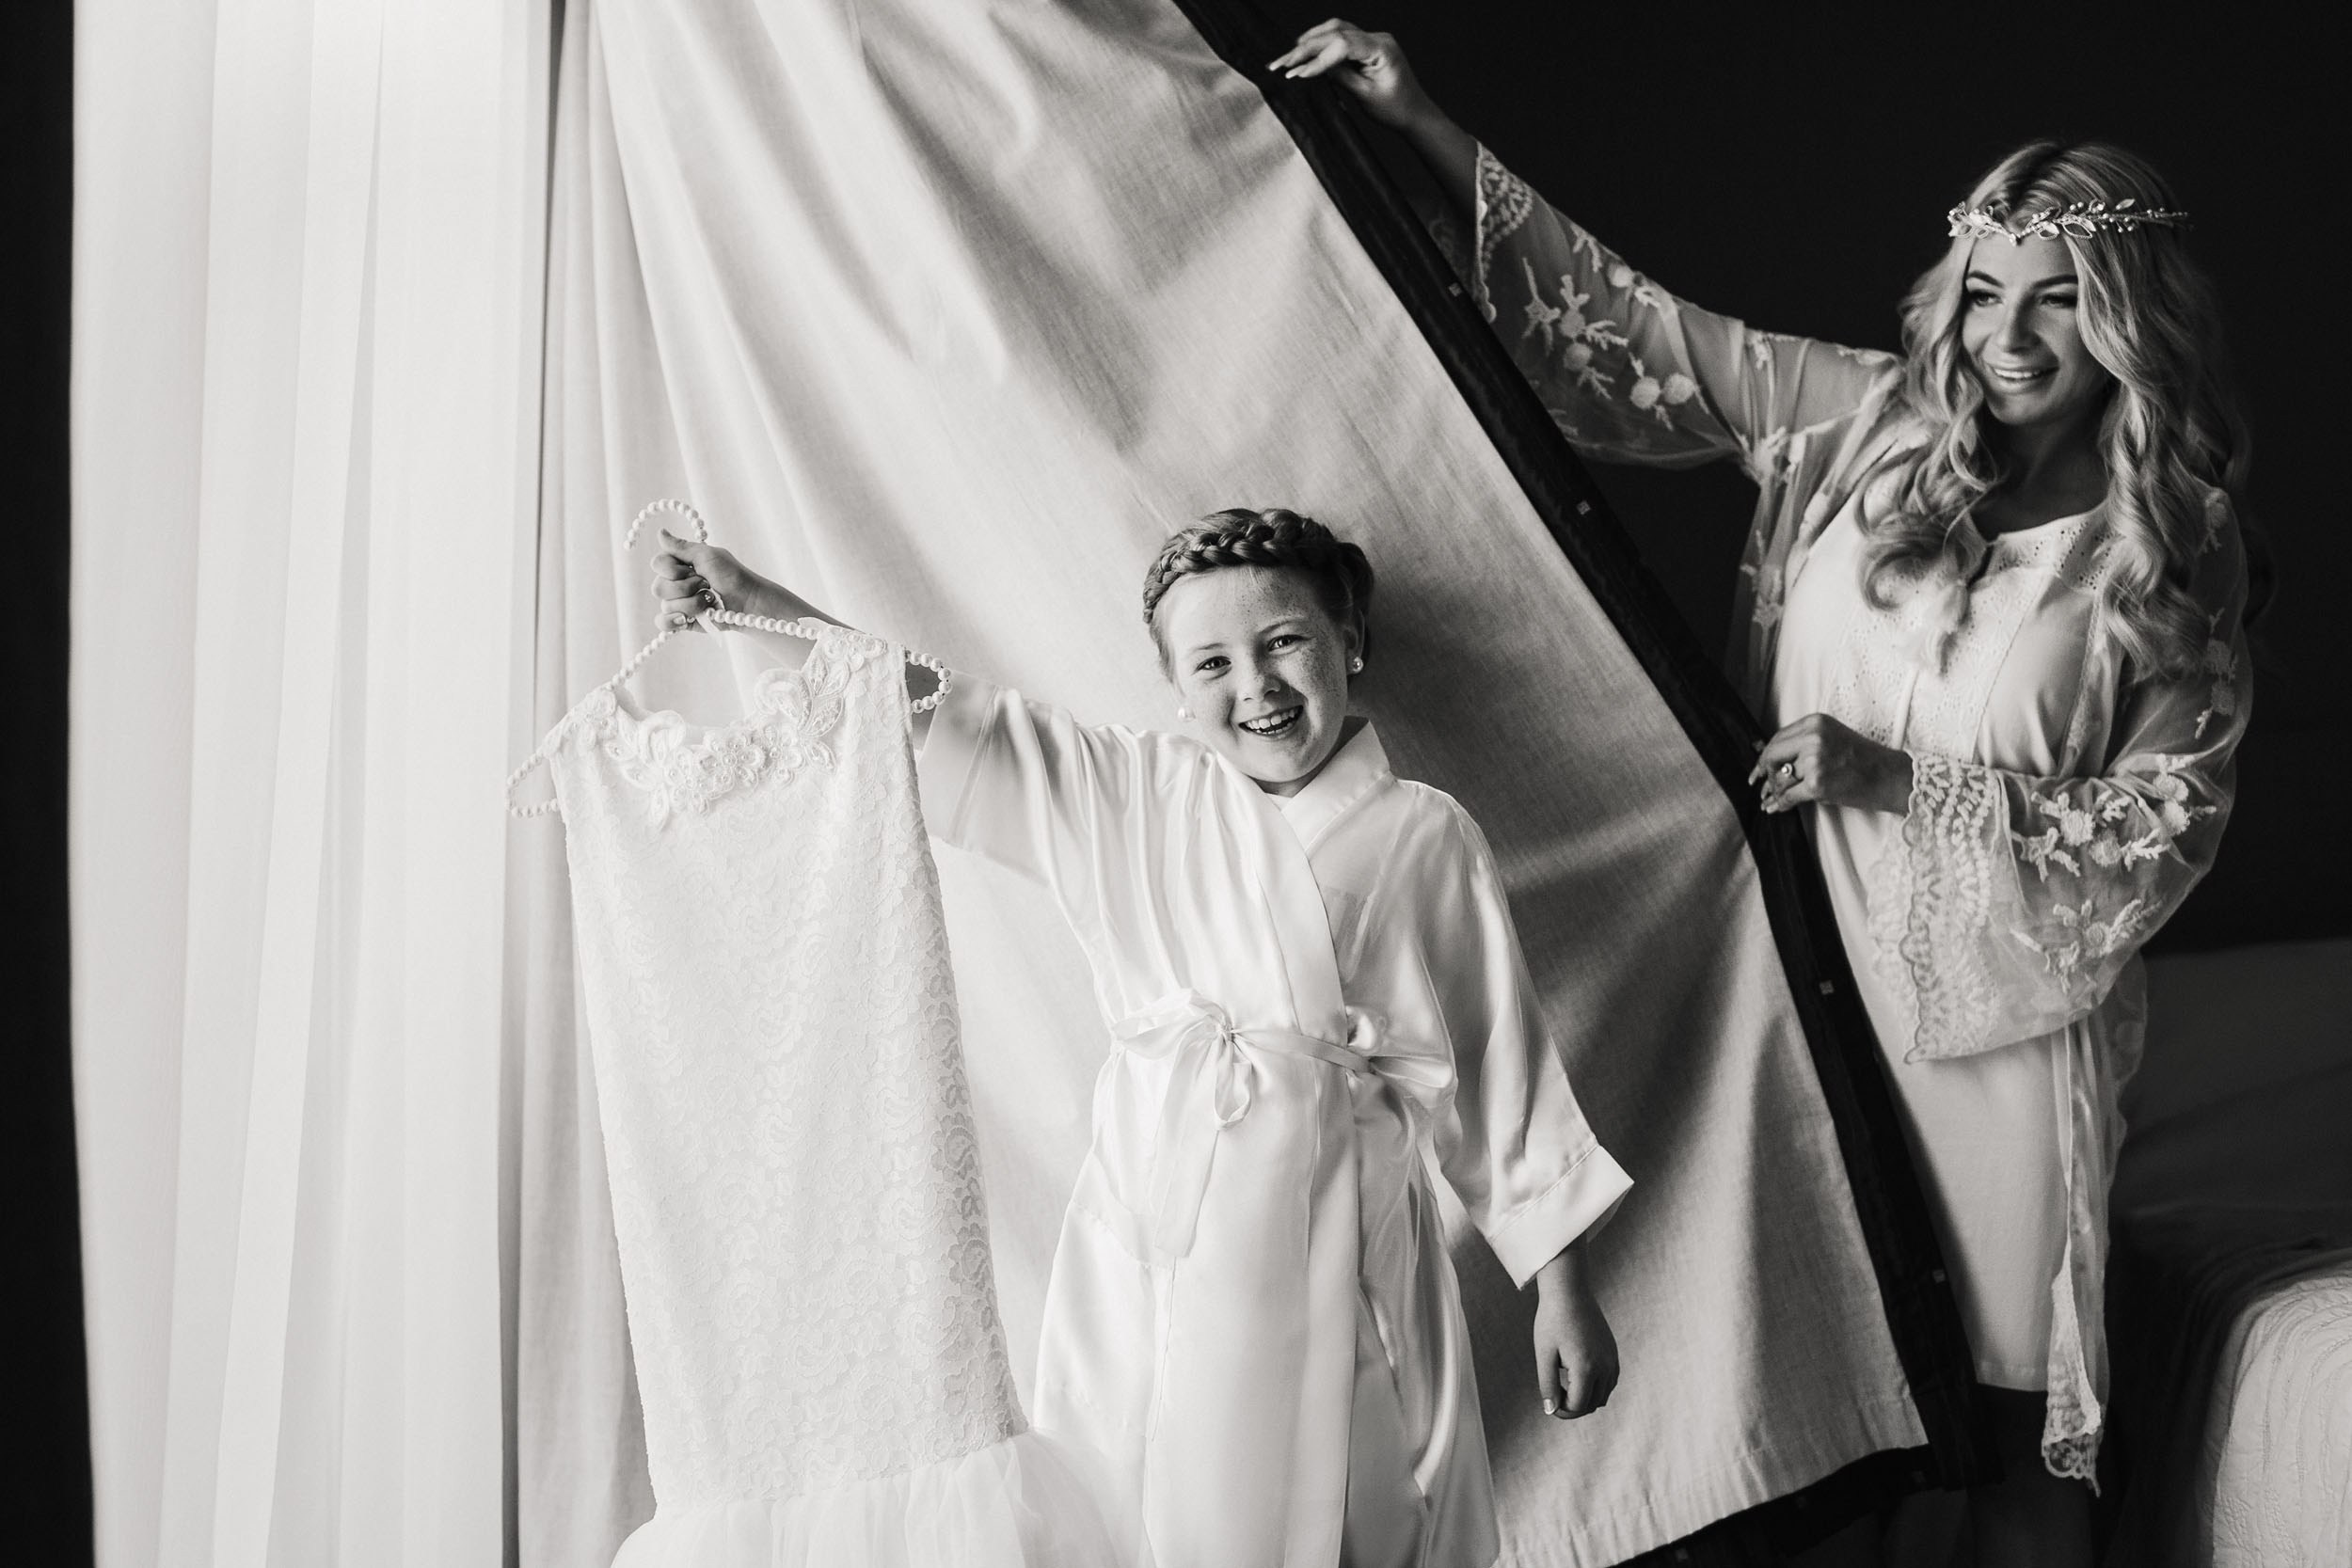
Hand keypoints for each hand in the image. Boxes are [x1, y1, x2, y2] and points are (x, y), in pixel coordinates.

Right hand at [648, 528, 769, 634]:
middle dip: (686, 588)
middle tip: (706, 585)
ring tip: (709, 601)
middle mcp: (675, 583)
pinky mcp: (683, 621)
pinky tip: (685, 618)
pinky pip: (663, 623)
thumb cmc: (731, 575)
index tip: (694, 569)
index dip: (673, 569)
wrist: (747, 601)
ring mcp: (678, 603)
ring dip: (692, 603)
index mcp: (679, 564)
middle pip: (658, 588)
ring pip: (666, 606)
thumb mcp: (707, 555)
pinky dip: (673, 621)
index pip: (657, 564)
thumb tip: (660, 532)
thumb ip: (681, 547)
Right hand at [1267, 20, 1440, 132]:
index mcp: (1381, 49)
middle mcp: (1378, 38)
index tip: (1296, 73)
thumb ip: (1339, 77)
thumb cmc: (1395, 108)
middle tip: (1281, 63)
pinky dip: (1322, 43)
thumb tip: (1312, 67)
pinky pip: (1341, 37)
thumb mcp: (1364, 96)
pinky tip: (1305, 51)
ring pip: (1336, 30)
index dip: (1316, 58)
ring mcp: (1373, 39)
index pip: (1342, 44)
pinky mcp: (1367, 46)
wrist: (1414, 113)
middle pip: (1335, 33)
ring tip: (1289, 56)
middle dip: (1306, 48)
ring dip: (1311, 40)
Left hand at [1532, 1247, 1618, 1418]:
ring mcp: (1612, 1359)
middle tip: (1554, 1392)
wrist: (1569, 1292)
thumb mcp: (1544, 1354)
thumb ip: (1548, 1385)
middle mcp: (1605, 1366)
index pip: (1578, 1406)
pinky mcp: (1613, 1352)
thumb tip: (1551, 1411)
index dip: (1562, 1411)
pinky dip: (1596, 1386)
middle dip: (1573, 1406)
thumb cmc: (1552, 1321)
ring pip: (1603, 1395)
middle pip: (1592, 1404)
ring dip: (1586, 1398)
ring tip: (1564, 1384)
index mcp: (1586, 1368)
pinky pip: (1610, 1381)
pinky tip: (1577, 1375)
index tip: (1548, 1401)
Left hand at [1748, 713, 1914, 814]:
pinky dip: (1780, 804)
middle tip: (1759, 785)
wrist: (1890, 776)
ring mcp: (1814, 760)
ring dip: (1774, 792)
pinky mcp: (1817, 784)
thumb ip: (1804, 744)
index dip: (1765, 756)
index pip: (1778, 738)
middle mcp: (1813, 737)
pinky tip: (1775, 808)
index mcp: (1815, 723)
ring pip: (1780, 778)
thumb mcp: (1833, 739)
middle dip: (1764, 773)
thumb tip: (1771, 759)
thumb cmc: (1864, 760)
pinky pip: (1788, 796)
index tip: (1758, 767)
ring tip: (1769, 800)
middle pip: (1773, 756)